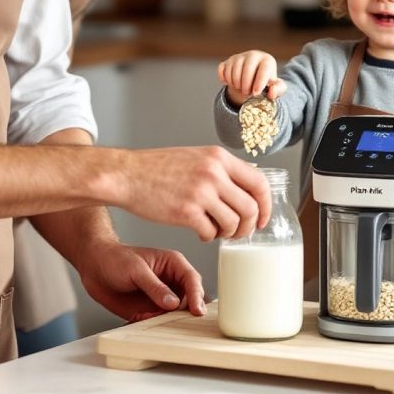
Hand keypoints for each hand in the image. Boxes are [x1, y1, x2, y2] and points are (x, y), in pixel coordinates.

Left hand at [76, 240, 205, 322]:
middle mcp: (171, 282)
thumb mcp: (136, 270)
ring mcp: (162, 298)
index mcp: (173, 264)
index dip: (196, 296)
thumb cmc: (115, 259)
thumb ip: (155, 287)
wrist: (94, 266)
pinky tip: (151, 327)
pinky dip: (158, 328)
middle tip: (186, 324)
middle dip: (189, 312)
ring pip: (177, 314)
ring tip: (167, 328)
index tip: (196, 311)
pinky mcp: (150, 310)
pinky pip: (160, 322)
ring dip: (174, 322)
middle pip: (190, 299)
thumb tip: (173, 302)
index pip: (192, 280)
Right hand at [116, 145, 271, 241]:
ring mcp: (200, 192)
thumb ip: (222, 169)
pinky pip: (210, 233)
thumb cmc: (157, 168)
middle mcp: (213, 172)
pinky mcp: (186, 212)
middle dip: (249, 226)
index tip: (262, 218)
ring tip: (215, 231)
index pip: (259, 183)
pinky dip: (208, 237)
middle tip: (238, 232)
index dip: (266, 205)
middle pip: (251, 208)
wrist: (127, 175)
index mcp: (218, 157)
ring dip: (228, 233)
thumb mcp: (196, 157)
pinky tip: (199, 231)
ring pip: (234, 224)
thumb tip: (249, 186)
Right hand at [217, 50, 285, 106]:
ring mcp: (239, 57)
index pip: (263, 69)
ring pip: (233, 70)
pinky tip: (232, 83)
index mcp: (267, 60)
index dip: (259, 82)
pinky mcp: (228, 61)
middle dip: (246, 84)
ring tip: (242, 89)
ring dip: (236, 84)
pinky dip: (225, 79)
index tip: (255, 93)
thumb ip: (278, 90)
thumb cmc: (266, 82)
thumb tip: (271, 92)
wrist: (253, 79)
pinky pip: (222, 70)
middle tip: (247, 93)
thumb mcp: (276, 87)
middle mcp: (253, 55)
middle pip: (247, 69)